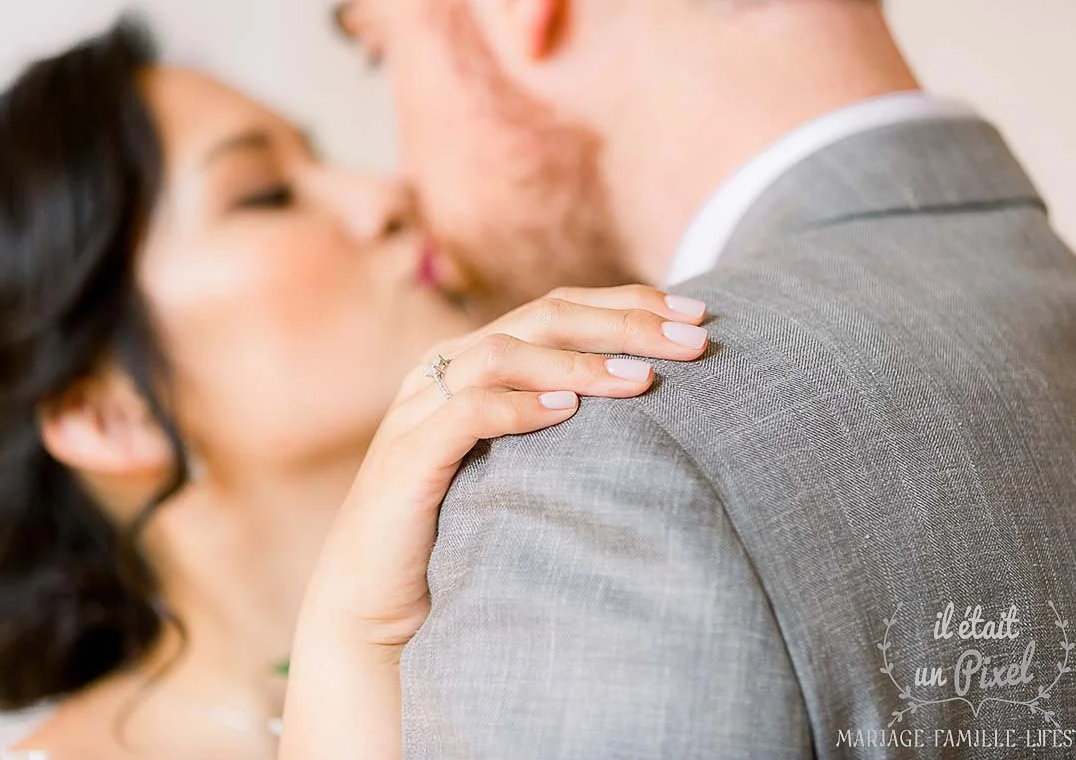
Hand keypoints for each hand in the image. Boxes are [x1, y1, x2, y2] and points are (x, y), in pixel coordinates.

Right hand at [301, 285, 708, 650]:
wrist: (376, 600)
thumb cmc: (460, 528)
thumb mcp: (522, 462)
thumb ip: (564, 421)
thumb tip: (652, 397)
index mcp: (476, 360)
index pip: (561, 308)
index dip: (630, 303)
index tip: (699, 314)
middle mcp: (447, 369)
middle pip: (543, 316)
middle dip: (624, 321)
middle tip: (694, 337)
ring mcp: (421, 408)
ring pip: (503, 353)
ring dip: (577, 363)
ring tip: (642, 380)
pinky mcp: (407, 456)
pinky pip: (464, 413)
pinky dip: (517, 408)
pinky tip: (568, 414)